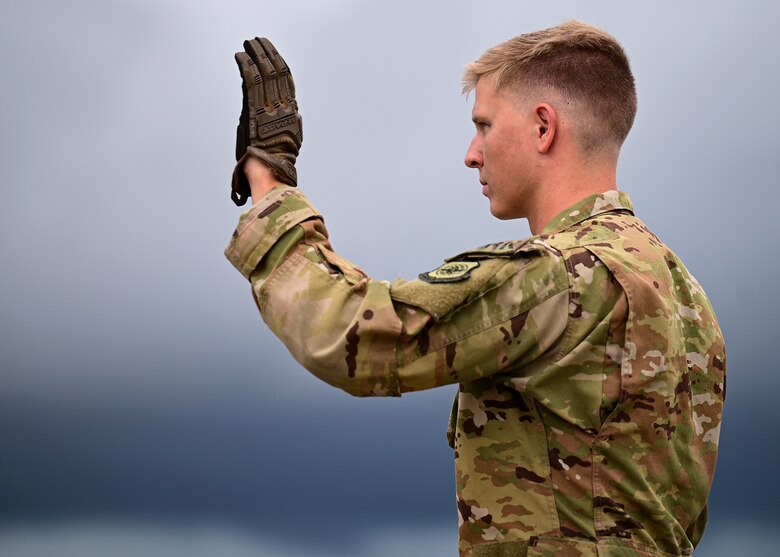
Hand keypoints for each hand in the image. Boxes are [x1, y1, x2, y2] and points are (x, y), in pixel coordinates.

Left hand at [231, 37, 302, 205]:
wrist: (269, 172)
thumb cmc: (276, 163)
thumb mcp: (291, 140)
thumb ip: (292, 124)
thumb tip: (296, 113)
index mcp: (291, 112)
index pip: (287, 80)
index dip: (280, 63)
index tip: (273, 52)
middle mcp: (283, 106)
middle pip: (277, 71)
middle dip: (268, 53)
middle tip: (259, 41)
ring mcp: (268, 107)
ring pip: (264, 72)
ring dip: (255, 55)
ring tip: (248, 43)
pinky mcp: (254, 110)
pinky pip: (251, 82)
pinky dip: (245, 67)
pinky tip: (240, 56)